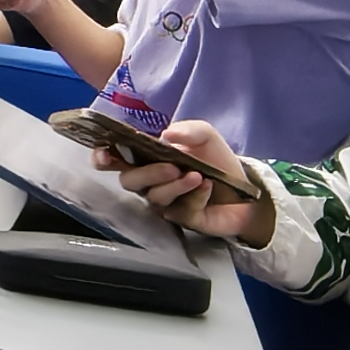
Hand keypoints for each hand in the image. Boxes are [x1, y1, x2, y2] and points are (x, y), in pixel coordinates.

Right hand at [116, 117, 272, 243]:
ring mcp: (164, 203)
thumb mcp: (205, 136)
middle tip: (173, 167)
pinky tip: (208, 187)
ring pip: (154, 197)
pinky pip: (180, 210)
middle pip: (129, 181)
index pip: (114, 159)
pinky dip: (195, 196)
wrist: (246, 188)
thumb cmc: (217, 160)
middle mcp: (149, 182)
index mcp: (147, 159)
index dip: (102, 157)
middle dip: (149, 173)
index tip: (104, 155)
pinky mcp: (181, 220)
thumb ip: (188, 129)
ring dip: (175, 186)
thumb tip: (165, 134)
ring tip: (198, 176)